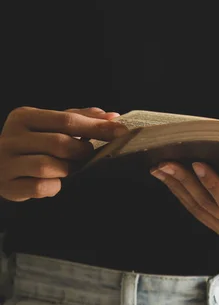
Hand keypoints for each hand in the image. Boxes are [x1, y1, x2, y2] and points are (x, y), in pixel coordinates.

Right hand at [0, 106, 128, 200]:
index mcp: (25, 117)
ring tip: (68, 168)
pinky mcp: (8, 185)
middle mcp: (12, 137)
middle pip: (61, 143)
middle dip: (82, 151)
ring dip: (68, 170)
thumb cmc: (30, 143)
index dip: (98, 127)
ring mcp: (6, 162)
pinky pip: (42, 187)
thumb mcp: (49, 125)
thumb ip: (79, 118)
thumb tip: (111, 116)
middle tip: (86, 155)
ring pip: (50, 166)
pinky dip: (55, 187)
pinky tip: (53, 182)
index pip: (68, 120)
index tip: (121, 131)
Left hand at [150, 162, 218, 240]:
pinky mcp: (218, 226)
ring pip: (196, 209)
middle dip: (185, 183)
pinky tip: (167, 178)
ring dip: (176, 188)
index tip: (198, 164)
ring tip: (160, 167)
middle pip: (207, 205)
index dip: (213, 185)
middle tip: (166, 161)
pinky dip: (180, 193)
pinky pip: (195, 211)